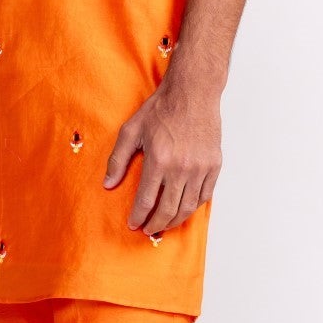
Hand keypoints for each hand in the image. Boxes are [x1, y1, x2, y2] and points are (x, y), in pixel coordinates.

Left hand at [104, 76, 221, 234]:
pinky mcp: (214, 165)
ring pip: (187, 207)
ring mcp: (200, 168)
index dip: (138, 217)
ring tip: (164, 225)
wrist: (193, 93)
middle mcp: (181, 167)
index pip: (146, 200)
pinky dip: (193, 207)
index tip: (133, 224)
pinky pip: (204, 196)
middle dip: (156, 225)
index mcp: (159, 160)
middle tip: (148, 230)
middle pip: (168, 210)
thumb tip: (108, 185)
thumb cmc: (161, 109)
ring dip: (174, 221)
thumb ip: (117, 159)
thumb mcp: (131, 130)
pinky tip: (183, 209)